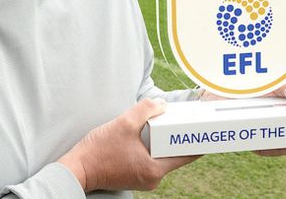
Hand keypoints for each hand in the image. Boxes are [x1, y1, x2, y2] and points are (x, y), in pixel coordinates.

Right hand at [58, 98, 197, 191]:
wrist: (77, 168)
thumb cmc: (98, 150)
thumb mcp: (124, 123)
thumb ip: (146, 110)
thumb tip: (161, 105)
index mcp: (154, 169)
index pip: (186, 156)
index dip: (198, 142)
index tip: (208, 131)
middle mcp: (152, 179)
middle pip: (174, 156)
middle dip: (178, 138)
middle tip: (184, 120)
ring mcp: (143, 180)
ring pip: (161, 158)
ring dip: (162, 142)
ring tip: (165, 124)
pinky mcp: (134, 176)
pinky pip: (150, 161)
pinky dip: (151, 148)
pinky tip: (147, 134)